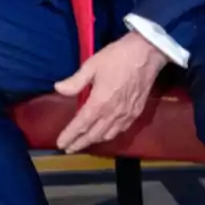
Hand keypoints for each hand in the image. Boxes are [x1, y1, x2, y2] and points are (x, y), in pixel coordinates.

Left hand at [53, 31, 169, 153]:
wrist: (146, 55)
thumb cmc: (116, 57)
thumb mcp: (91, 65)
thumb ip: (75, 81)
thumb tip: (58, 89)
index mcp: (100, 102)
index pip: (82, 124)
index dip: (70, 135)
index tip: (60, 144)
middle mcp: (113, 113)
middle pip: (94, 134)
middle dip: (80, 143)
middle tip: (68, 149)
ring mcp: (127, 114)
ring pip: (108, 134)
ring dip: (94, 141)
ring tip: (83, 143)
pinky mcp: (136, 112)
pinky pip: (121, 130)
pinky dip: (109, 136)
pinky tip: (104, 135)